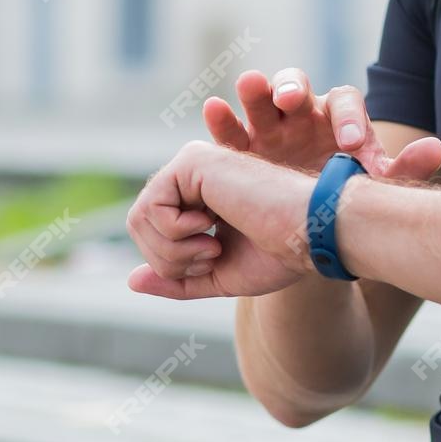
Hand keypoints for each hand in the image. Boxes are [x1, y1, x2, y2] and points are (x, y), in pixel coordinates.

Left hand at [126, 140, 319, 300]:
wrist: (309, 233)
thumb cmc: (278, 253)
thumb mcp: (217, 276)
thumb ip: (177, 279)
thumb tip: (131, 280)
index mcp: (198, 196)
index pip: (149, 231)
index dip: (170, 263)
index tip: (211, 258)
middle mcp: (192, 174)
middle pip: (138, 224)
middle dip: (167, 259)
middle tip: (210, 254)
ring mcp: (192, 163)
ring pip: (139, 216)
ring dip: (173, 250)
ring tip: (212, 245)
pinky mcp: (193, 161)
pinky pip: (151, 206)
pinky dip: (176, 233)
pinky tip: (210, 226)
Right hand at [206, 71, 440, 180]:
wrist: (310, 221)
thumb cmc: (345, 192)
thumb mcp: (372, 185)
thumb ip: (401, 170)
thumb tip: (436, 148)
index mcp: (339, 117)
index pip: (345, 104)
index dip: (348, 120)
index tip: (351, 146)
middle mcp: (302, 113)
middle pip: (297, 86)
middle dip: (294, 87)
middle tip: (292, 98)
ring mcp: (269, 126)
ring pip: (262, 99)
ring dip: (256, 91)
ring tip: (250, 85)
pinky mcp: (241, 147)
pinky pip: (228, 129)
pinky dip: (221, 118)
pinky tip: (213, 110)